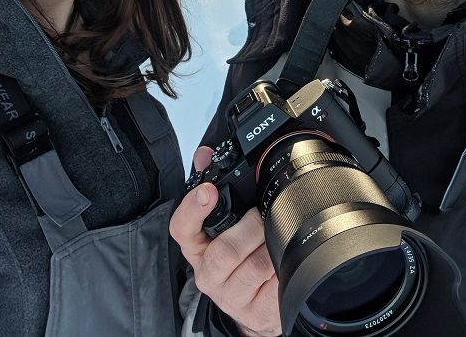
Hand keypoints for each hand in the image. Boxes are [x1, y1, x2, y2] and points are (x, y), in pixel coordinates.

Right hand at [171, 146, 281, 336]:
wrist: (255, 302)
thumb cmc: (238, 257)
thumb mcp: (225, 223)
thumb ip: (213, 186)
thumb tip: (204, 154)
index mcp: (196, 247)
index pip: (182, 228)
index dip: (193, 209)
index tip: (207, 191)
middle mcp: (208, 274)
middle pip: (226, 249)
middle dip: (252, 227)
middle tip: (263, 216)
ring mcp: (231, 295)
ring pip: (255, 265)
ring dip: (271, 246)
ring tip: (275, 238)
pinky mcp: (255, 311)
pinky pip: (275, 283)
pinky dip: (283, 267)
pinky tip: (282, 261)